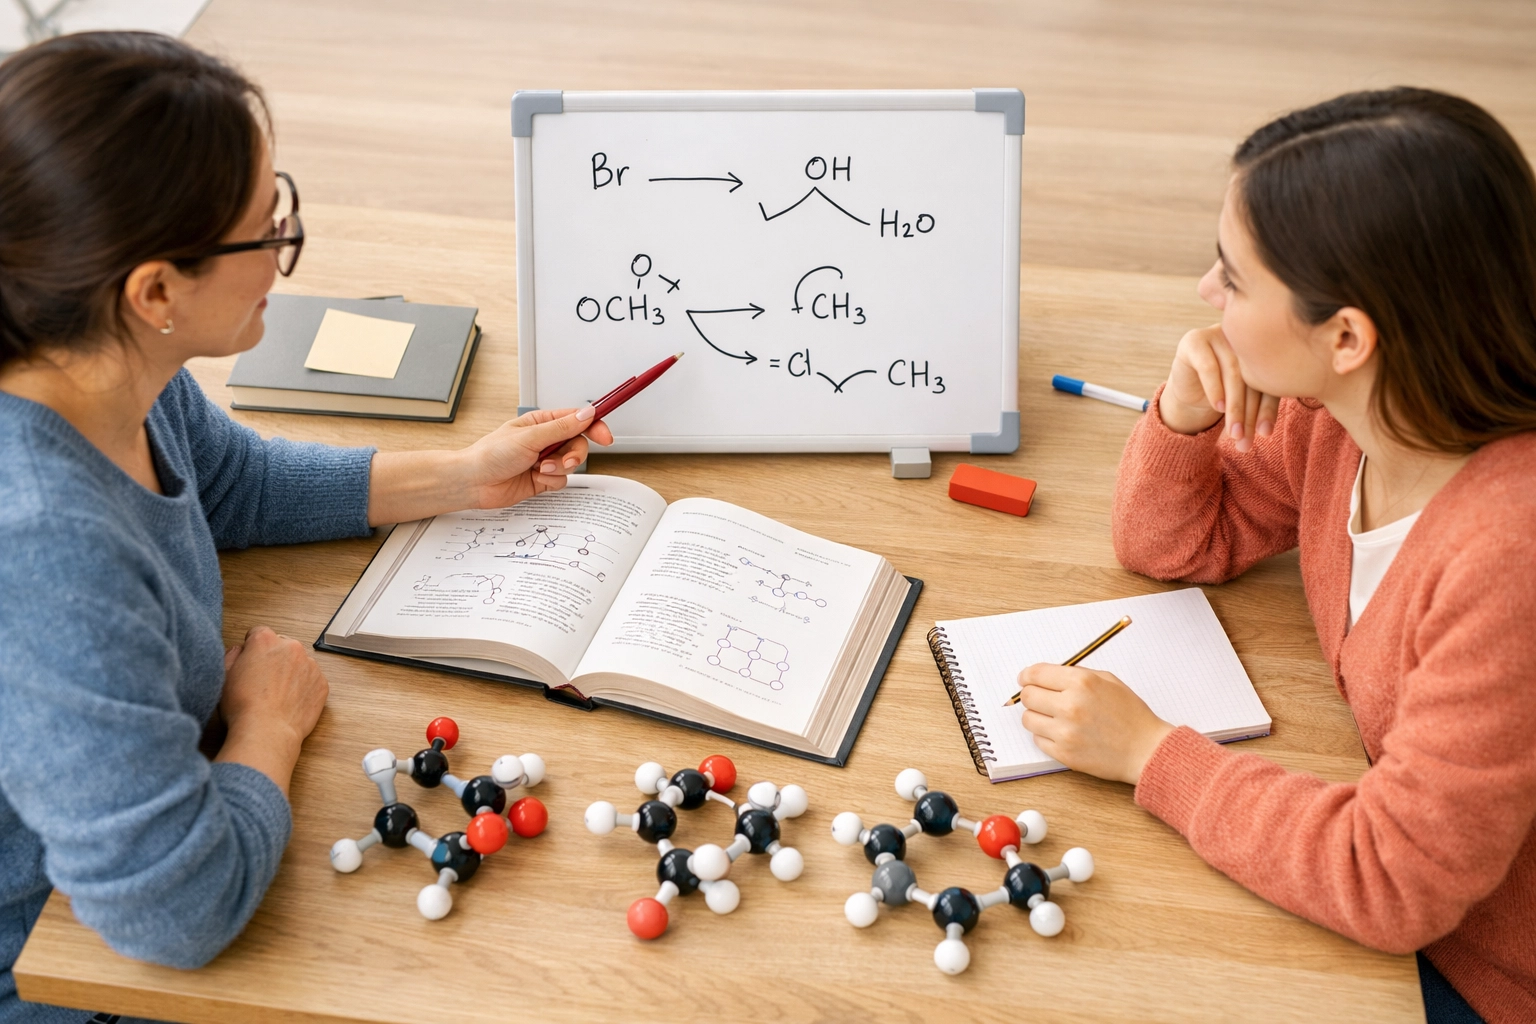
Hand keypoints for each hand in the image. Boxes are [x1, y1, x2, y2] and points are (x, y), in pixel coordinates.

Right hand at [214, 626, 329, 795]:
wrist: (267, 731)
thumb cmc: (242, 706)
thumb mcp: (224, 675)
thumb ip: (233, 654)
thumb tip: (241, 649)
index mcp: (265, 641)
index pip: (259, 633)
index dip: (252, 648)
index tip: (251, 661)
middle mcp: (291, 647)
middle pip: (282, 645)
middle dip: (274, 658)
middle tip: (263, 681)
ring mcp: (310, 665)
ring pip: (299, 662)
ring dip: (290, 672)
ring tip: (277, 695)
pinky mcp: (322, 683)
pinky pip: (312, 680)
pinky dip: (303, 688)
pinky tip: (290, 702)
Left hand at [366, 406, 615, 525]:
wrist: (474, 483)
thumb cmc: (491, 454)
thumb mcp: (529, 437)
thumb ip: (562, 427)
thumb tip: (586, 413)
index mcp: (542, 422)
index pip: (577, 419)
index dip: (594, 425)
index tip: (606, 436)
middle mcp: (546, 439)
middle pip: (579, 443)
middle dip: (574, 454)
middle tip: (564, 460)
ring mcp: (544, 460)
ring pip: (571, 463)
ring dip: (559, 468)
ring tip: (539, 469)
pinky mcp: (542, 479)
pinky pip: (561, 480)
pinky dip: (551, 481)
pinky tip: (534, 479)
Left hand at [1016, 663, 1173, 785]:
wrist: (1146, 750)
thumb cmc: (1130, 714)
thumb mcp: (1108, 681)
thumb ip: (1075, 674)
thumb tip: (1045, 675)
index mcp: (1081, 683)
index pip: (1035, 674)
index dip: (1027, 676)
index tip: (1025, 679)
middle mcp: (1070, 706)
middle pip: (1027, 696)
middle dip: (1031, 695)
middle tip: (1041, 698)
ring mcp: (1065, 732)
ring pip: (1028, 719)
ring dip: (1037, 716)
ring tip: (1054, 717)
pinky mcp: (1064, 754)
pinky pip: (1038, 740)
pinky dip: (1045, 736)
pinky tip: (1062, 733)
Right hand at [1161, 324, 1278, 451]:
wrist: (1187, 389)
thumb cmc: (1223, 394)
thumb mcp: (1246, 398)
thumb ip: (1261, 401)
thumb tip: (1267, 430)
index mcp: (1262, 347)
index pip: (1268, 379)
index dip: (1268, 408)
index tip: (1265, 434)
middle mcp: (1242, 337)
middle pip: (1250, 377)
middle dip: (1249, 413)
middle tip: (1245, 440)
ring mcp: (1217, 335)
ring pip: (1232, 374)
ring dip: (1234, 407)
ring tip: (1234, 433)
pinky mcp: (1194, 341)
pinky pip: (1208, 367)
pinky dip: (1214, 389)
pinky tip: (1218, 408)